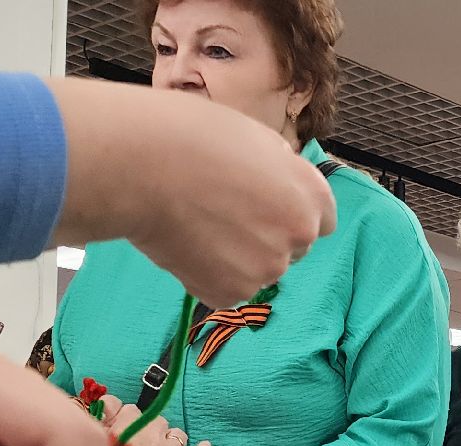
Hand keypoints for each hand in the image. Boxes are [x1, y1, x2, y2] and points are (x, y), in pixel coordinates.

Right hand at [49, 79, 335, 308]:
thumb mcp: (255, 138)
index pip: (322, 221)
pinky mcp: (230, 292)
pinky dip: (208, 274)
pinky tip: (185, 244)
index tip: (267, 208)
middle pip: (292, 248)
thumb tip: (281, 183)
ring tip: (197, 224)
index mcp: (311, 196)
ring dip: (236, 257)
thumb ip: (280, 170)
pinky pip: (225, 288)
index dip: (292, 213)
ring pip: (258, 269)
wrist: (139, 165)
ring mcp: (266, 269)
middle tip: (222, 213)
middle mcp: (299, 236)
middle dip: (266, 236)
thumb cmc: (191, 137)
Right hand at [106, 406, 212, 445]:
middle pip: (157, 421)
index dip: (129, 418)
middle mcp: (153, 436)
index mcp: (129, 429)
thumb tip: (107, 432)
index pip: (132, 410)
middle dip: (152, 430)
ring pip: (178, 434)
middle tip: (143, 444)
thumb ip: (104, 439)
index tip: (125, 426)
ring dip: (173, 440)